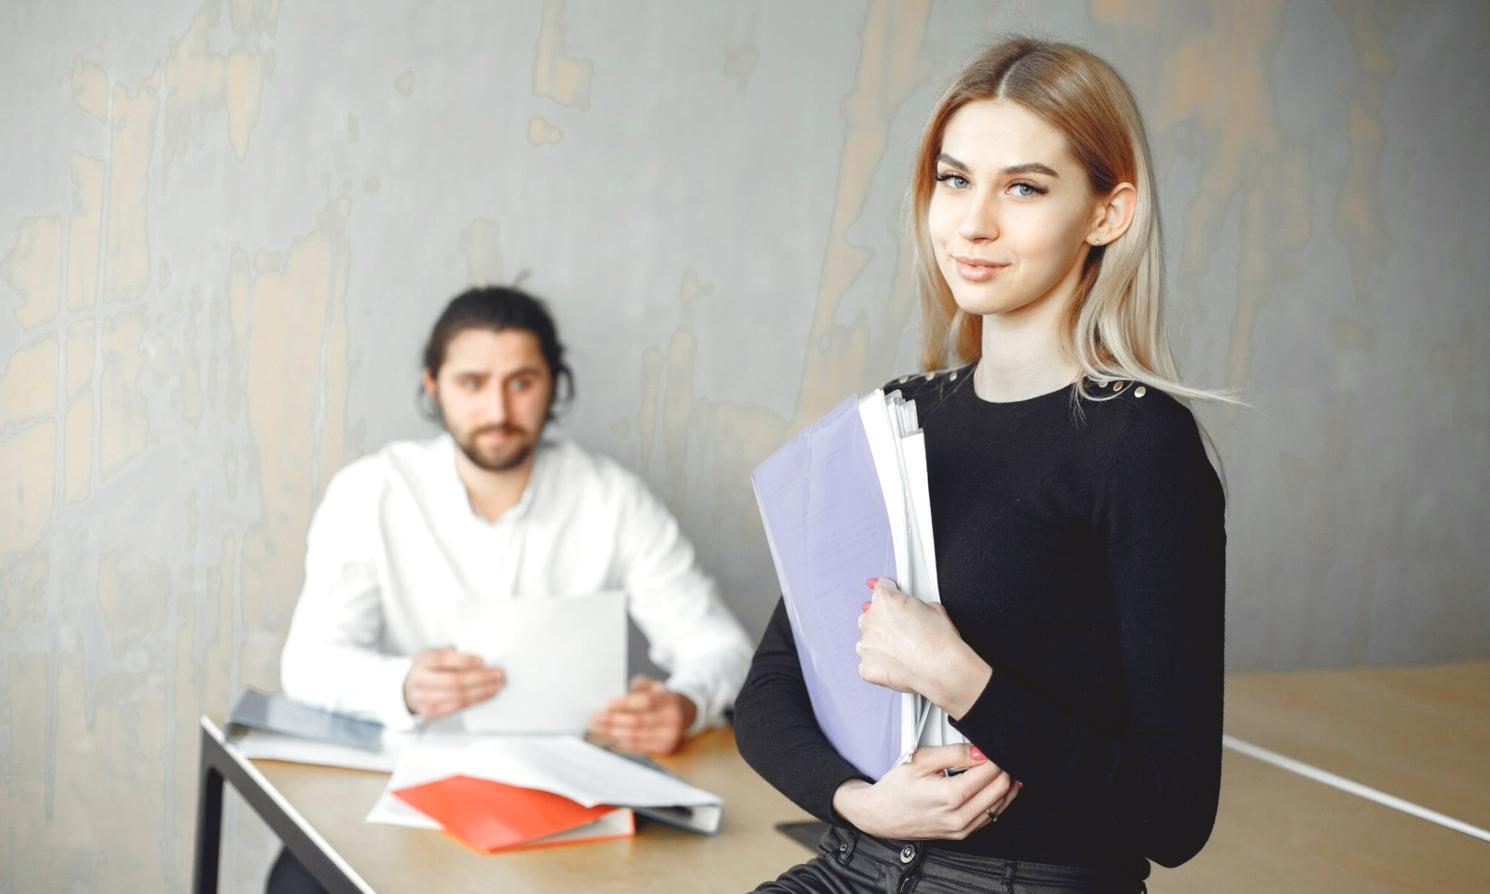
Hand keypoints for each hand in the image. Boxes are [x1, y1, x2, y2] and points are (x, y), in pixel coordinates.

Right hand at [402, 647, 504, 720]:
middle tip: (498, 674)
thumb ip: (453, 653)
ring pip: (459, 696)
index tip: (482, 660)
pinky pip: (458, 707)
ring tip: (498, 685)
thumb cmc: (430, 668)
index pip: (443, 659)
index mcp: (422, 660)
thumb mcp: (436, 654)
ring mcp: (424, 699)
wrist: (410, 689)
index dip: (464, 660)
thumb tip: (482, 659)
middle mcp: (420, 680)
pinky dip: (476, 700)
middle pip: (455, 680)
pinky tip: (488, 694)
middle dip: (481, 677)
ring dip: (483, 691)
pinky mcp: (431, 712)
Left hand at [588, 676, 697, 754]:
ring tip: (597, 727)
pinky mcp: (665, 748)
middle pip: (638, 721)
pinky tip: (609, 736)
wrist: (683, 714)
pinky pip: (638, 747)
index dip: (624, 704)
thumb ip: (635, 689)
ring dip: (612, 732)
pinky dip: (621, 741)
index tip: (605, 704)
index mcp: (670, 699)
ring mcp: (670, 736)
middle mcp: (673, 719)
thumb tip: (611, 703)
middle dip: (612, 720)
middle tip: (594, 717)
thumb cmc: (661, 698)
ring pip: (635, 736)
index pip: (645, 702)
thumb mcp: (652, 685)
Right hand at [831, 743, 1020, 839]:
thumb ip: (954, 753)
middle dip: (1004, 767)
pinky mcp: (963, 834)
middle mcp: (959, 817)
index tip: (992, 744)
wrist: (881, 815)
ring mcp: (962, 829)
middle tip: (997, 753)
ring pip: (1001, 804)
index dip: (996, 754)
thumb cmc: (896, 788)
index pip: (991, 772)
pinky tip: (994, 787)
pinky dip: (998, 800)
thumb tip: (980, 750)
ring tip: (999, 767)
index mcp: (950, 796)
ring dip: (1005, 784)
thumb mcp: (921, 760)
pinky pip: (992, 816)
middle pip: (1001, 788)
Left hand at [858, 578, 990, 718]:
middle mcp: (869, 620)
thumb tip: (912, 609)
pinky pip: (870, 663)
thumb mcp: (933, 606)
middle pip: (872, 616)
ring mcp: (865, 644)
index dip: (892, 597)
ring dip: (882, 644)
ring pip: (869, 641)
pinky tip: (899, 665)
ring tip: (905, 651)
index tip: (895, 603)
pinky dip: (881, 664)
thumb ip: (912, 604)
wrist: (942, 669)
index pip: (880, 590)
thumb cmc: (939, 640)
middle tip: (906, 632)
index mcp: (883, 600)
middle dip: (886, 622)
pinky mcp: (866, 667)